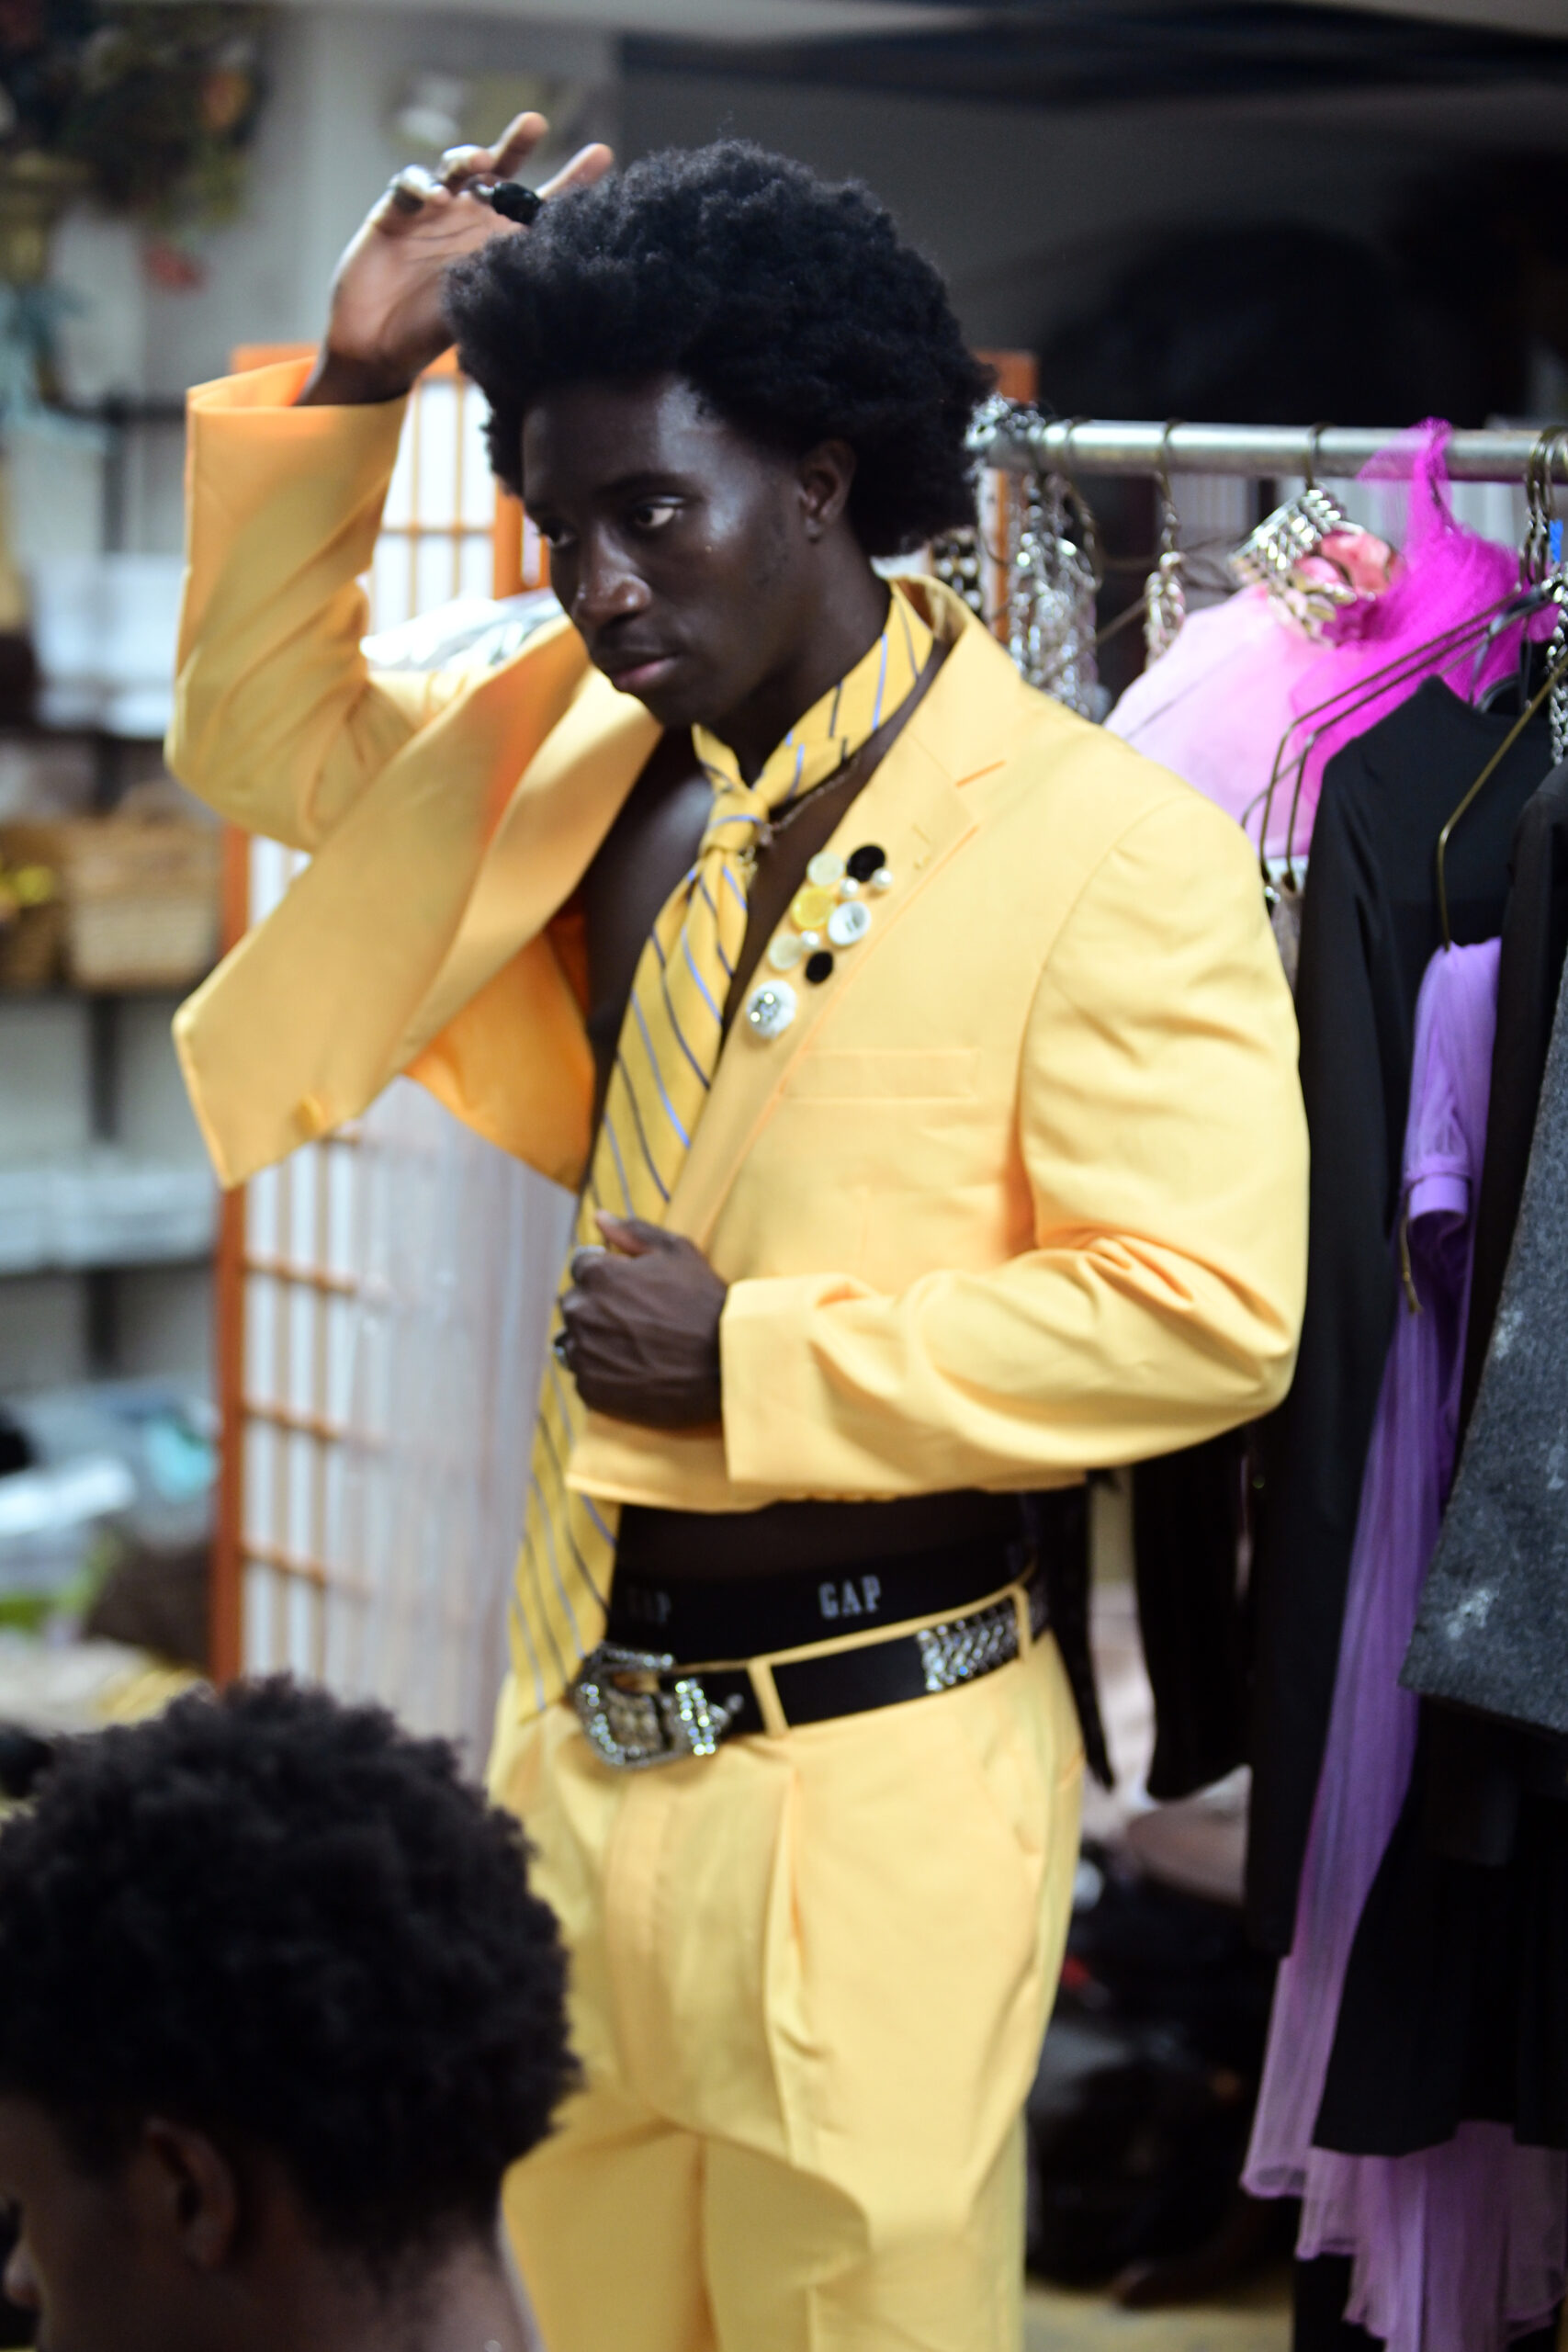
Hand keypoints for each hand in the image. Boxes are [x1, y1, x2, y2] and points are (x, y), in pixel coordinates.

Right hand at [298, 113, 612, 406]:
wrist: (380, 349)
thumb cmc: (434, 334)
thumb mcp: (487, 310)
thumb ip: (519, 285)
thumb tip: (574, 275)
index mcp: (499, 242)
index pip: (540, 205)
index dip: (571, 180)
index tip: (603, 154)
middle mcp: (470, 219)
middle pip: (499, 170)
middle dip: (517, 144)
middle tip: (535, 123)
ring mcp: (432, 212)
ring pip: (455, 168)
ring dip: (469, 159)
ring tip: (481, 163)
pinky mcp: (394, 213)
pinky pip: (409, 185)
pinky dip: (423, 185)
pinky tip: (437, 199)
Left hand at [559, 1215, 726, 1429]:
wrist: (726, 1365)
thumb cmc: (705, 1303)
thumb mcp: (678, 1252)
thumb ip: (633, 1231)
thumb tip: (598, 1218)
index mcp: (597, 1275)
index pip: (582, 1267)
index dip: (610, 1274)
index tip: (634, 1290)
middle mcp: (581, 1312)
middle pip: (576, 1303)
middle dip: (598, 1306)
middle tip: (639, 1321)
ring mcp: (583, 1353)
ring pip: (574, 1340)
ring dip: (594, 1340)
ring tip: (634, 1347)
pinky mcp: (590, 1389)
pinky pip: (583, 1375)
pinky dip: (602, 1372)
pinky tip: (634, 1370)